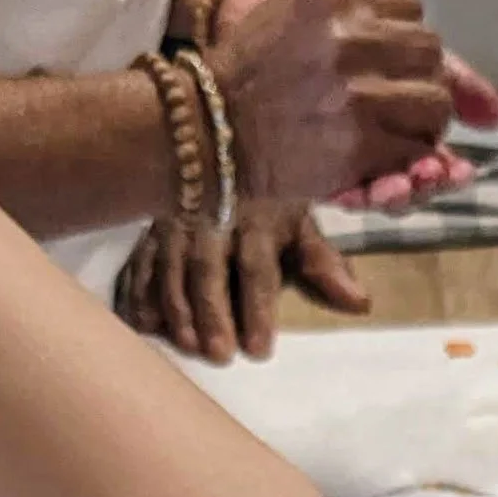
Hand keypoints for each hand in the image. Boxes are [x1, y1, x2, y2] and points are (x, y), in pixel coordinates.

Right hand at [116, 203, 366, 364]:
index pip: (257, 267)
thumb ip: (324, 263)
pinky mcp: (150, 227)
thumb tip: (360, 304)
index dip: (258, 308)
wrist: (222, 142)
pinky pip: (141, 259)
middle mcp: (212, 216)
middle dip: (211, 312)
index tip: (259, 349)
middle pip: (209, 269)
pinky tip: (139, 322)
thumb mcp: (301, 221)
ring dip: (174, 306)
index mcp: (256, 217)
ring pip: (170, 265)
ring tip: (184, 343)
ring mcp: (177, 221)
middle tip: (217, 353)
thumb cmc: (270, 195)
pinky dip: (137, 290)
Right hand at [212, 0, 454, 204]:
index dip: (404, 36)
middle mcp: (349, 37)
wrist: (209, 126)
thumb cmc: (252, 67)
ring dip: (421, 119)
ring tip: (395, 127)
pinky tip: (386, 156)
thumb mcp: (295, 8)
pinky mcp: (360, 143)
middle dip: (420, 76)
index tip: (386, 57)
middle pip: (430, 52)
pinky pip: (417, 148)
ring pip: (435, 101)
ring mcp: (357, 93)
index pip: (411, 5)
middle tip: (397, 98)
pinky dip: (409, 157)